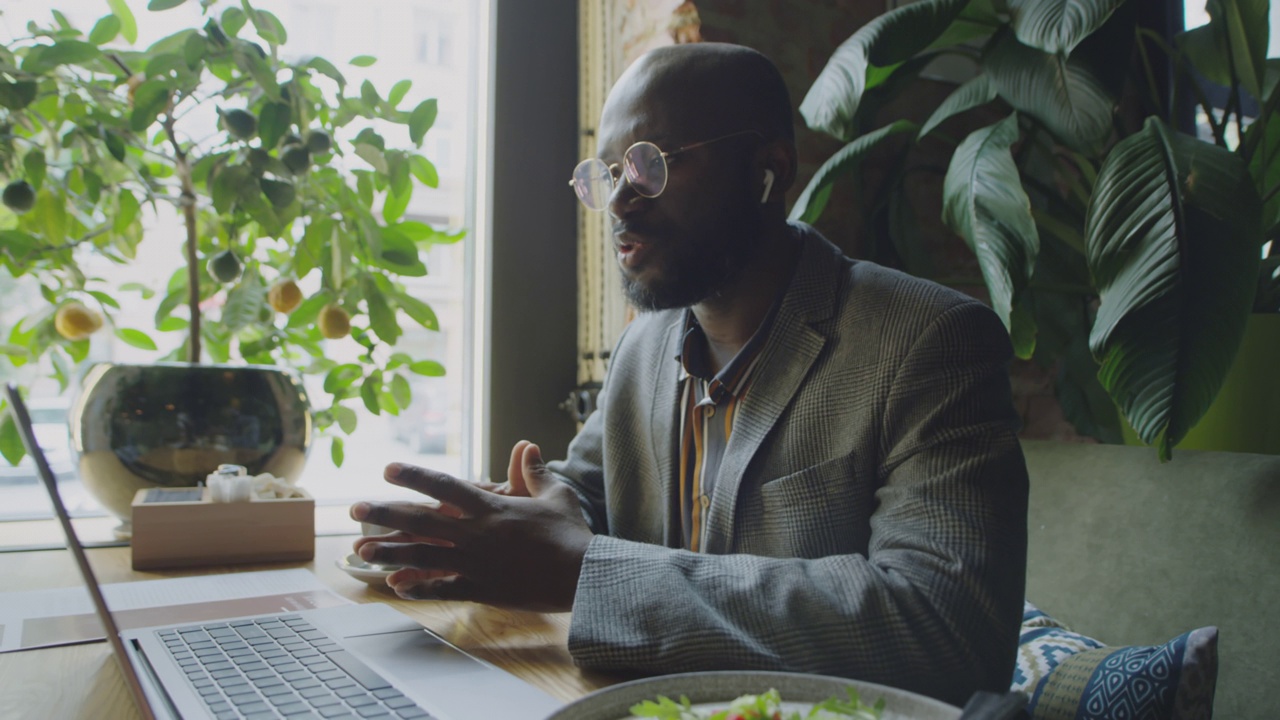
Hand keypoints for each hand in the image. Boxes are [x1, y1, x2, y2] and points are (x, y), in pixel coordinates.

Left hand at [350, 442, 591, 611]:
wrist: (582, 574)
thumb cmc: (571, 533)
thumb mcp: (555, 494)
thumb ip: (533, 471)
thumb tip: (527, 444)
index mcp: (491, 507)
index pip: (444, 487)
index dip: (414, 476)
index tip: (388, 469)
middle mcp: (476, 533)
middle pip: (421, 520)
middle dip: (385, 512)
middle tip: (354, 508)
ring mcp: (476, 563)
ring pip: (423, 556)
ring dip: (390, 552)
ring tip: (362, 550)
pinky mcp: (482, 588)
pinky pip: (443, 588)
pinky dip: (418, 589)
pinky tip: (396, 588)